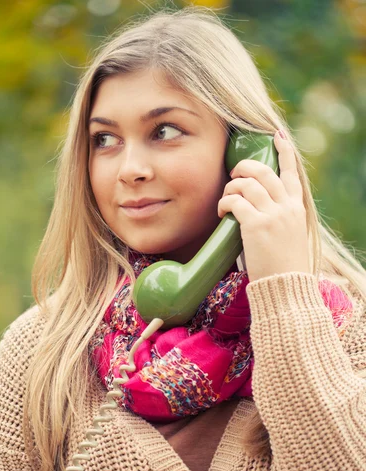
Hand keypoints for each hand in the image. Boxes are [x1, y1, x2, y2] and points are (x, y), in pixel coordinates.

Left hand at [218, 130, 310, 282]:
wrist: (286, 287)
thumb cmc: (283, 267)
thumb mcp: (289, 236)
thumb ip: (278, 218)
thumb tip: (255, 209)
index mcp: (297, 208)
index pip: (292, 173)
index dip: (284, 151)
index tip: (277, 136)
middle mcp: (287, 207)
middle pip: (264, 171)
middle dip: (244, 167)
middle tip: (234, 175)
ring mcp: (273, 215)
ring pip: (247, 184)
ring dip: (231, 188)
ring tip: (225, 200)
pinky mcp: (257, 225)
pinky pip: (235, 202)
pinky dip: (225, 203)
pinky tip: (222, 212)